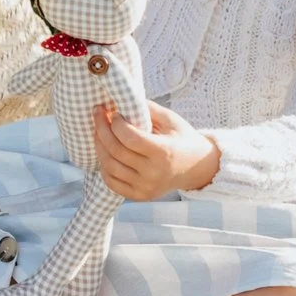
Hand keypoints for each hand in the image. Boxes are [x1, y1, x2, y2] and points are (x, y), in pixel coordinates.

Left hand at [95, 102, 220, 201]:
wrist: (198, 168)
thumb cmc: (183, 139)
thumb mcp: (171, 119)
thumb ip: (148, 109)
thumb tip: (123, 99)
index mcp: (163, 152)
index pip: (129, 138)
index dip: (115, 123)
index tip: (113, 113)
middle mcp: (153, 173)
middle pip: (115, 151)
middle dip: (101, 129)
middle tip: (98, 115)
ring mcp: (145, 187)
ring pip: (109, 167)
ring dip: (99, 147)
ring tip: (99, 132)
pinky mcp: (139, 196)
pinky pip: (112, 183)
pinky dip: (103, 167)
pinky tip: (105, 153)